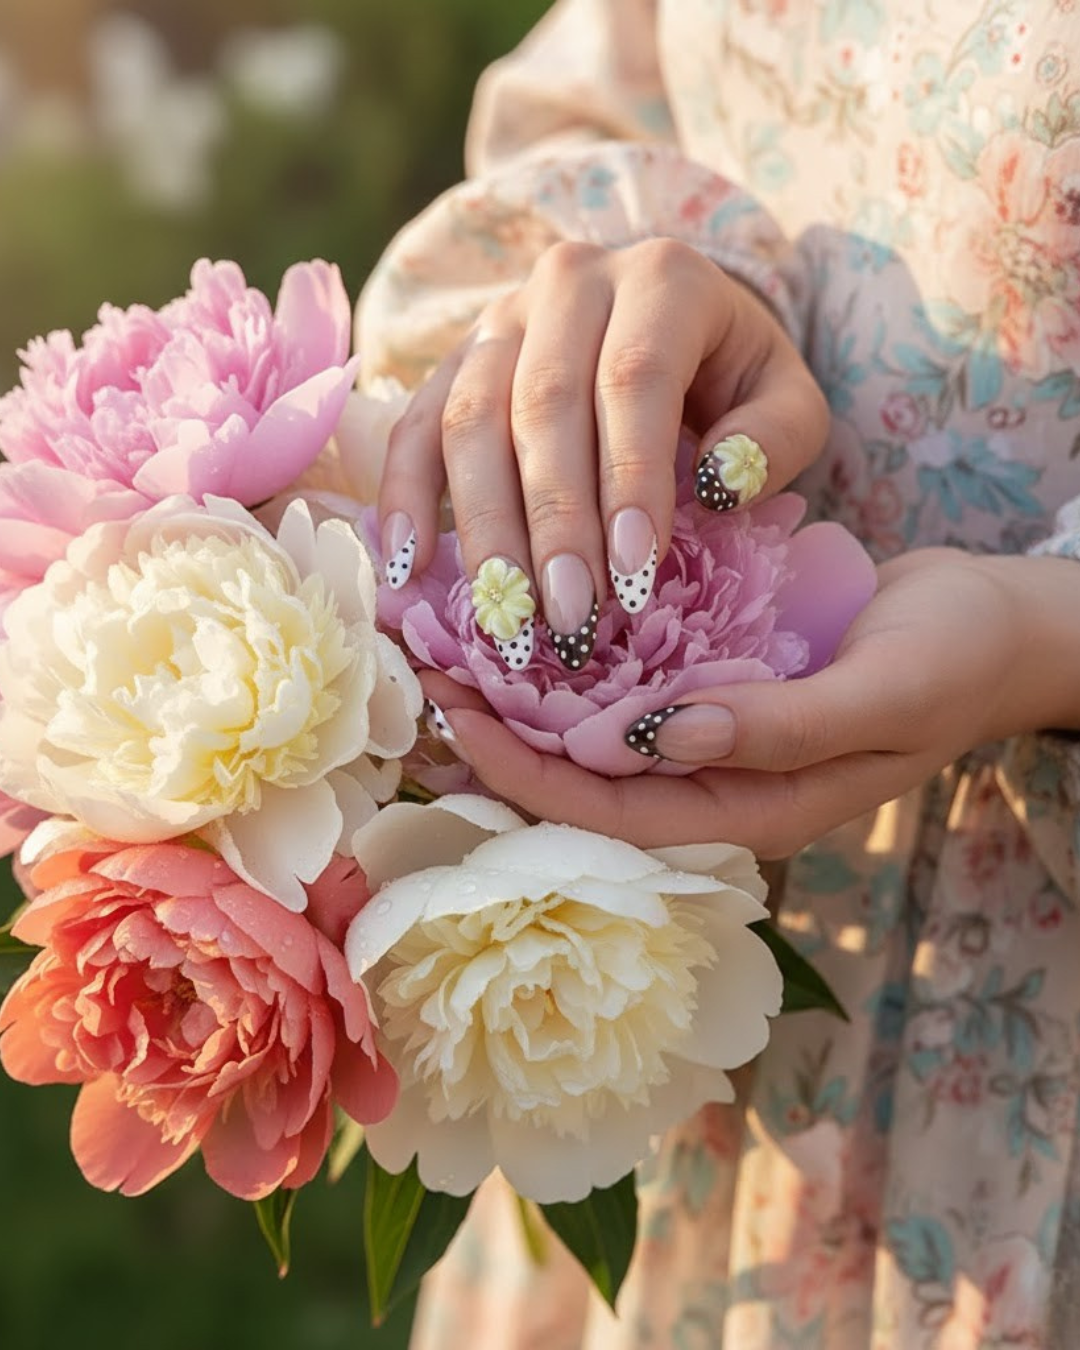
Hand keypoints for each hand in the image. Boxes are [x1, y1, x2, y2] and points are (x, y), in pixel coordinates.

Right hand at [377, 239, 827, 665]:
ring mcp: (499, 319)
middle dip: (555, 526)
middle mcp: (569, 281)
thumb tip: (717, 483)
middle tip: (570, 623)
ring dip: (484, 530)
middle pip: (544, 405)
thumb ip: (775, 436)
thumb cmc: (733, 376)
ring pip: (471, 419)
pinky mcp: (455, 361)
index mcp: (662, 278)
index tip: (634, 579)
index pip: (634, 378)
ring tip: (504, 621)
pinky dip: (404, 499)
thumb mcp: (787, 396)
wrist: (672, 320)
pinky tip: (406, 572)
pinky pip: (414, 427)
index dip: (629, 481)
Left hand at [423, 550, 1079, 855]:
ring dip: (526, 692)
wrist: (997, 626)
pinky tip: (530, 611)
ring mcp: (713, 730)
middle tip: (432, 674)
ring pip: (596, 729)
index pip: (614, 809)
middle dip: (505, 733)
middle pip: (586, 776)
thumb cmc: (952, 663)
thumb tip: (661, 736)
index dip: (531, 771)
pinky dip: (574, 655)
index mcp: (750, 806)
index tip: (462, 716)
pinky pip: (627, 680)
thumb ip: (778, 728)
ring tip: (457, 641)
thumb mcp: (880, 696)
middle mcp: (717, 777)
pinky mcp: (716, 680)